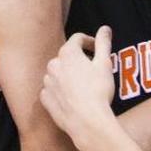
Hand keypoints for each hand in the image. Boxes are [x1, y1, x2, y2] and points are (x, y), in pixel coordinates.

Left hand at [39, 27, 116, 150]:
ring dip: (69, 76)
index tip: (97, 48)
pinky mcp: (45, 98)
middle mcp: (53, 64)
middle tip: (93, 70)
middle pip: (67, 56)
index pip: (78, 39)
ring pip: (59, 74)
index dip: (90, 41)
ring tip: (84, 87)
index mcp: (67, 53)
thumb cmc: (98, 91)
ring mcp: (47, 82)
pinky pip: (53, 90)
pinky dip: (61, 91)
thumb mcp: (105, 63)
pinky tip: (73, 99)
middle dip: (80, 60)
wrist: (87, 122)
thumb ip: (103, 43)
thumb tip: (105, 28)